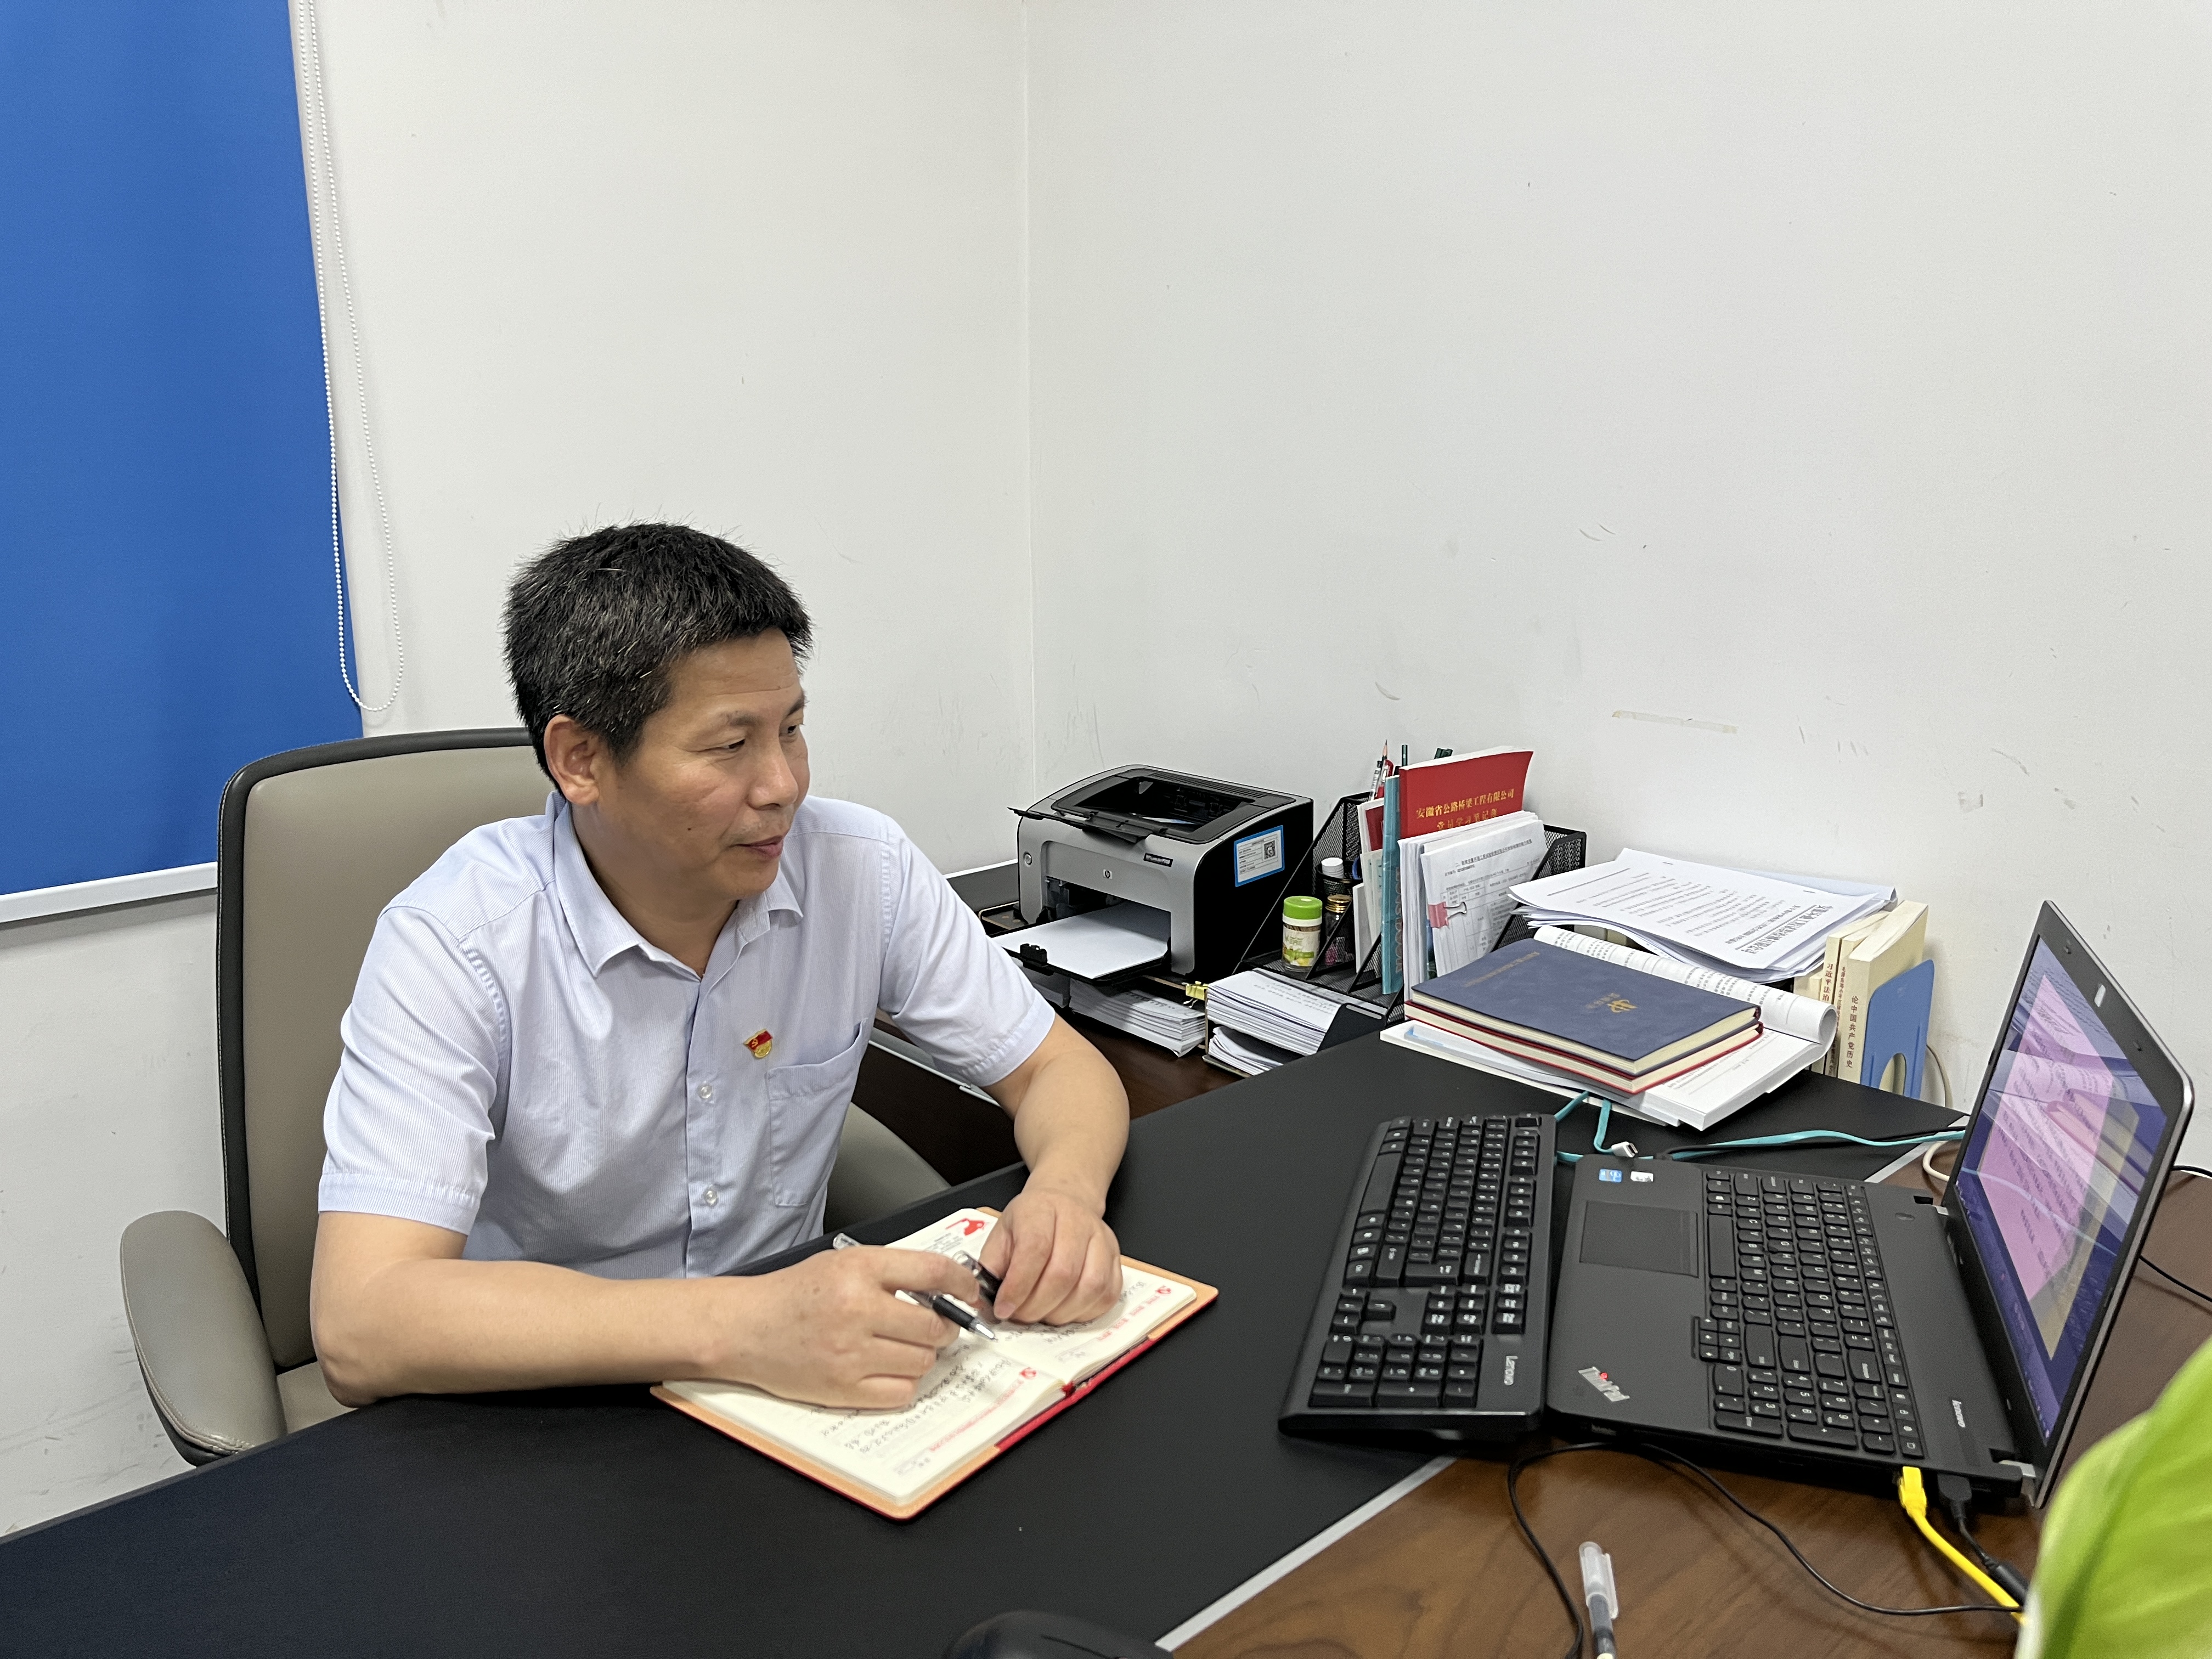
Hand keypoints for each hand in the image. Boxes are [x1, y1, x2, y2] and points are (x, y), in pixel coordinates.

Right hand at [711, 1246, 978, 1408]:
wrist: (746, 1328)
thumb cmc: (795, 1294)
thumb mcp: (844, 1262)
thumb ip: (893, 1271)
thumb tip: (947, 1288)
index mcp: (858, 1269)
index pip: (934, 1272)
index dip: (962, 1283)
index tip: (969, 1292)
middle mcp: (857, 1310)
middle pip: (935, 1325)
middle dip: (943, 1326)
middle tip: (932, 1324)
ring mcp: (850, 1353)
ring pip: (923, 1360)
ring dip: (922, 1355)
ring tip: (901, 1346)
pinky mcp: (843, 1388)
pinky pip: (902, 1392)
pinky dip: (903, 1382)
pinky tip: (887, 1368)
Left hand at [979, 1184, 1121, 1325]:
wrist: (1065, 1200)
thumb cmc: (1032, 1220)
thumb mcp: (1002, 1232)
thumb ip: (990, 1264)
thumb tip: (980, 1297)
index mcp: (1041, 1210)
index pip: (1034, 1250)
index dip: (1018, 1286)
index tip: (1004, 1308)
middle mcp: (1077, 1221)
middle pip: (1063, 1273)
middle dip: (1036, 1305)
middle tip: (1020, 1315)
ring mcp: (1102, 1240)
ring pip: (1089, 1287)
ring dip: (1061, 1312)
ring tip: (1041, 1314)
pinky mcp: (1116, 1259)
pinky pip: (1107, 1295)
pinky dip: (1084, 1312)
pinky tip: (1065, 1310)